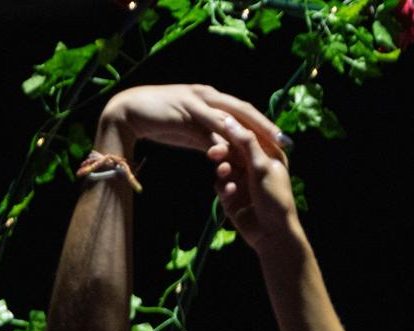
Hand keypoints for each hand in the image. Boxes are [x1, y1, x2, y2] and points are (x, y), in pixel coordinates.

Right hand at [99, 84, 282, 156]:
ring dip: (253, 130)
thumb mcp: (189, 132)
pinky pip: (211, 123)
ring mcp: (198, 101)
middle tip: (285, 142)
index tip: (280, 141)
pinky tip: (241, 146)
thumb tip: (224, 152)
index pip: (243, 112)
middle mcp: (208, 96)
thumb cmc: (160, 123)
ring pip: (232, 115)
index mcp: (211, 99)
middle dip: (266, 126)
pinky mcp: (187, 110)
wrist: (128, 113)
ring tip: (270, 145)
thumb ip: (207, 138)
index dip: (263, 126)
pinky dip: (226, 135)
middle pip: (245, 111)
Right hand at [208, 114, 301, 252]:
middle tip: (213, 154)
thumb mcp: (261, 166)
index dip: (233, 131)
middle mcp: (255, 165)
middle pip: (233, 150)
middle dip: (223, 153)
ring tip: (224, 176)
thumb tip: (229, 119)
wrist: (272, 234)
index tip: (218, 127)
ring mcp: (244, 181)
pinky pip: (221, 185)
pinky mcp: (233, 196)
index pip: (248, 134)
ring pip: (224, 167)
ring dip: (223, 171)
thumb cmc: (274, 198)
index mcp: (269, 154)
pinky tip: (230, 195)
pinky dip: (224, 188)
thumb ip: (245, 142)